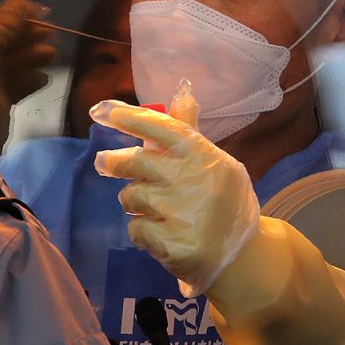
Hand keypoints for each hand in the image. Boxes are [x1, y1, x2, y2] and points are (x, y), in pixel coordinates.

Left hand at [0, 0, 56, 104]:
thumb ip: (10, 17)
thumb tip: (30, 4)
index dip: (10, 16)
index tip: (37, 15)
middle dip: (25, 36)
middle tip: (50, 34)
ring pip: (9, 65)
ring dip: (31, 57)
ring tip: (52, 54)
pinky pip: (14, 88)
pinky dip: (29, 81)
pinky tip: (43, 78)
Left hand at [90, 85, 259, 296]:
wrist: (242, 254)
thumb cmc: (222, 200)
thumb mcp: (213, 161)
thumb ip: (188, 130)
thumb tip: (182, 90)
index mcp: (200, 154)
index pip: (160, 127)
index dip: (129, 117)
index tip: (101, 112)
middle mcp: (189, 179)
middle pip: (135, 162)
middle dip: (115, 162)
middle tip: (105, 162)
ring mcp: (180, 212)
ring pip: (131, 197)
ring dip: (135, 202)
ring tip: (156, 209)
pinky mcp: (170, 243)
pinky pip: (135, 229)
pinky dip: (142, 232)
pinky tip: (162, 234)